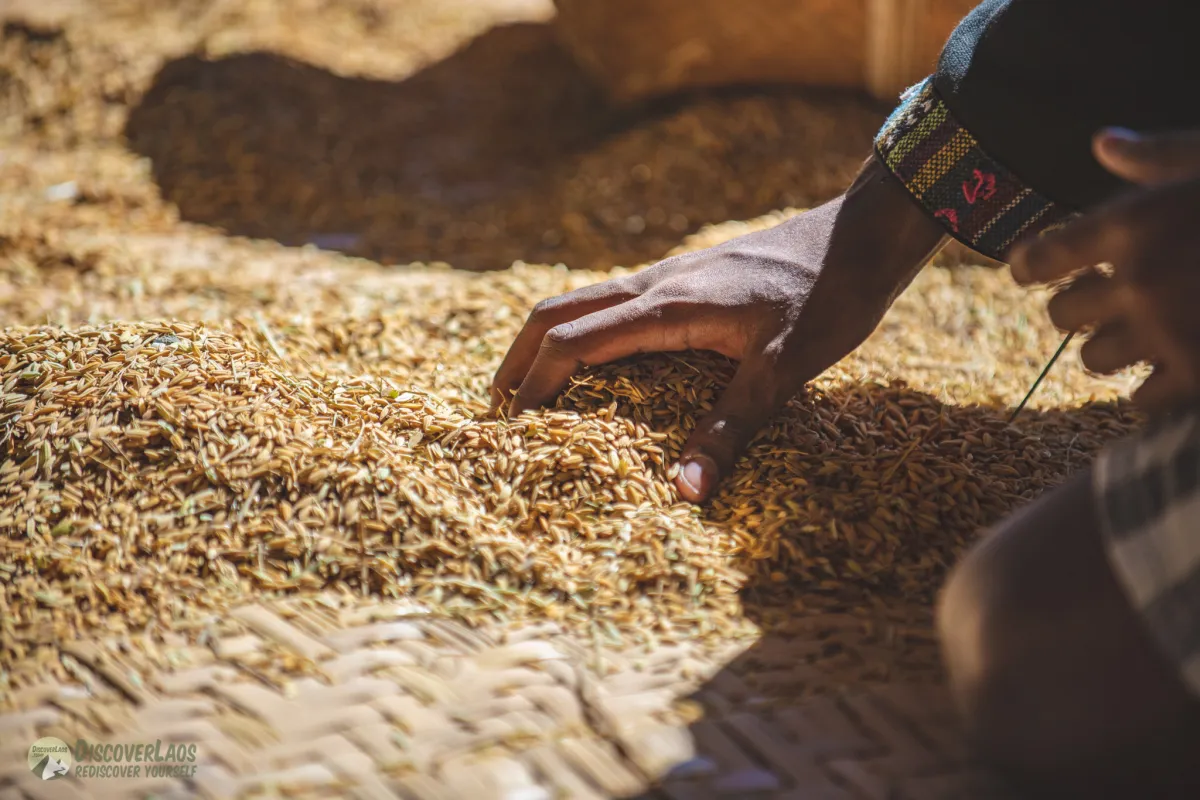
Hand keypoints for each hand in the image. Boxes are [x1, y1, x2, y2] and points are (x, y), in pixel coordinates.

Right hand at [491, 159, 946, 501]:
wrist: (863, 232)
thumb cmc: (829, 296)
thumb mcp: (784, 368)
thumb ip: (731, 429)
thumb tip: (683, 494)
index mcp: (667, 306)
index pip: (572, 341)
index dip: (535, 385)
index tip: (512, 430)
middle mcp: (654, 284)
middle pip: (557, 312)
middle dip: (519, 360)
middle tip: (499, 410)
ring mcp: (667, 276)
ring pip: (581, 301)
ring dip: (546, 343)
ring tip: (533, 392)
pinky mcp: (684, 279)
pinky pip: (611, 303)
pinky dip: (582, 334)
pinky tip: (597, 365)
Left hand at [1010, 129, 1199, 411]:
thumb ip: (1158, 158)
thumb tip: (1102, 143)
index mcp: (1134, 221)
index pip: (1040, 256)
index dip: (1030, 267)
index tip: (1033, 271)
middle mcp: (1138, 278)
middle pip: (1060, 314)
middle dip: (1076, 310)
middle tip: (1099, 306)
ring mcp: (1168, 332)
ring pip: (1092, 360)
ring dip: (1109, 351)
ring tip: (1139, 338)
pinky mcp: (1199, 376)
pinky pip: (1138, 402)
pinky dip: (1149, 392)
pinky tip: (1172, 373)